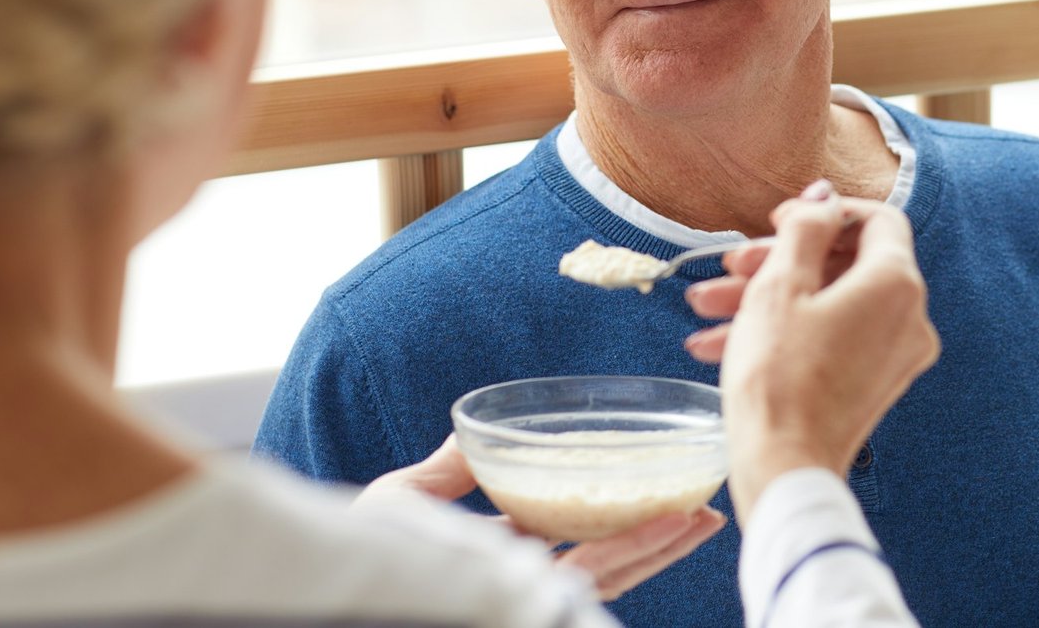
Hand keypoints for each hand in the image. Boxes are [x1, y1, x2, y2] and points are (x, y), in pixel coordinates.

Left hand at [355, 435, 724, 599]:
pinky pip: (596, 573)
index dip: (611, 515)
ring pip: (613, 566)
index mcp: (493, 559)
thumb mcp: (399, 503)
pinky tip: (672, 527)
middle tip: (705, 505)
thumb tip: (470, 434)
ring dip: (663, 542)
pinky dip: (640, 551)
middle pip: (603, 553)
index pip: (564, 534)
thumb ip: (443, 473)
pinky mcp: (533, 604)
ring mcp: (527, 597)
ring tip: (707, 516)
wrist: (331, 591)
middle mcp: (517, 582)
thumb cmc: (355, 557)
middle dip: (656, 534)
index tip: (649, 490)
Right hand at [690, 182, 940, 518]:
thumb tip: (824, 196)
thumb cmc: (779, 376)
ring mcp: (895, 356)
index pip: (876, 219)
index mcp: (897, 284)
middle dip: (779, 260)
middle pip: (845, 263)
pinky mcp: (874, 385)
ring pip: (830, 303)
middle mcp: (909, 318)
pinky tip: (722, 342)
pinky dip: (786, 332)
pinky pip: (832, 338)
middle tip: (729, 267)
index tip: (777, 221)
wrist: (784, 468)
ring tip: (707, 308)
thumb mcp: (780, 284)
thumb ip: (807, 226)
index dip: (824, 211)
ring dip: (768, 298)